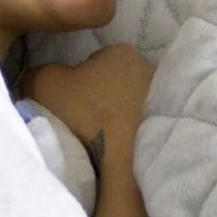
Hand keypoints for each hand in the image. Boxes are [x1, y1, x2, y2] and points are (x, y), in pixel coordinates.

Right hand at [22, 45, 156, 216]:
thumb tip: (37, 80)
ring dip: (125, 123)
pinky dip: (140, 142)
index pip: (96, 61)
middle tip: (88, 128)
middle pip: (118, 84)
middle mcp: (151, 70)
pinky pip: (152, 132)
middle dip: (106, 101)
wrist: (131, 163)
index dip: (80, 82)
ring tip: (108, 147)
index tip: (72, 106)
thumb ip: (37, 75)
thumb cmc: (88, 116)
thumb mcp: (44, 85)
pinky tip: (127, 158)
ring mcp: (169, 102)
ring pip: (137, 108)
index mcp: (121, 53)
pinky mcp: (179, 132)